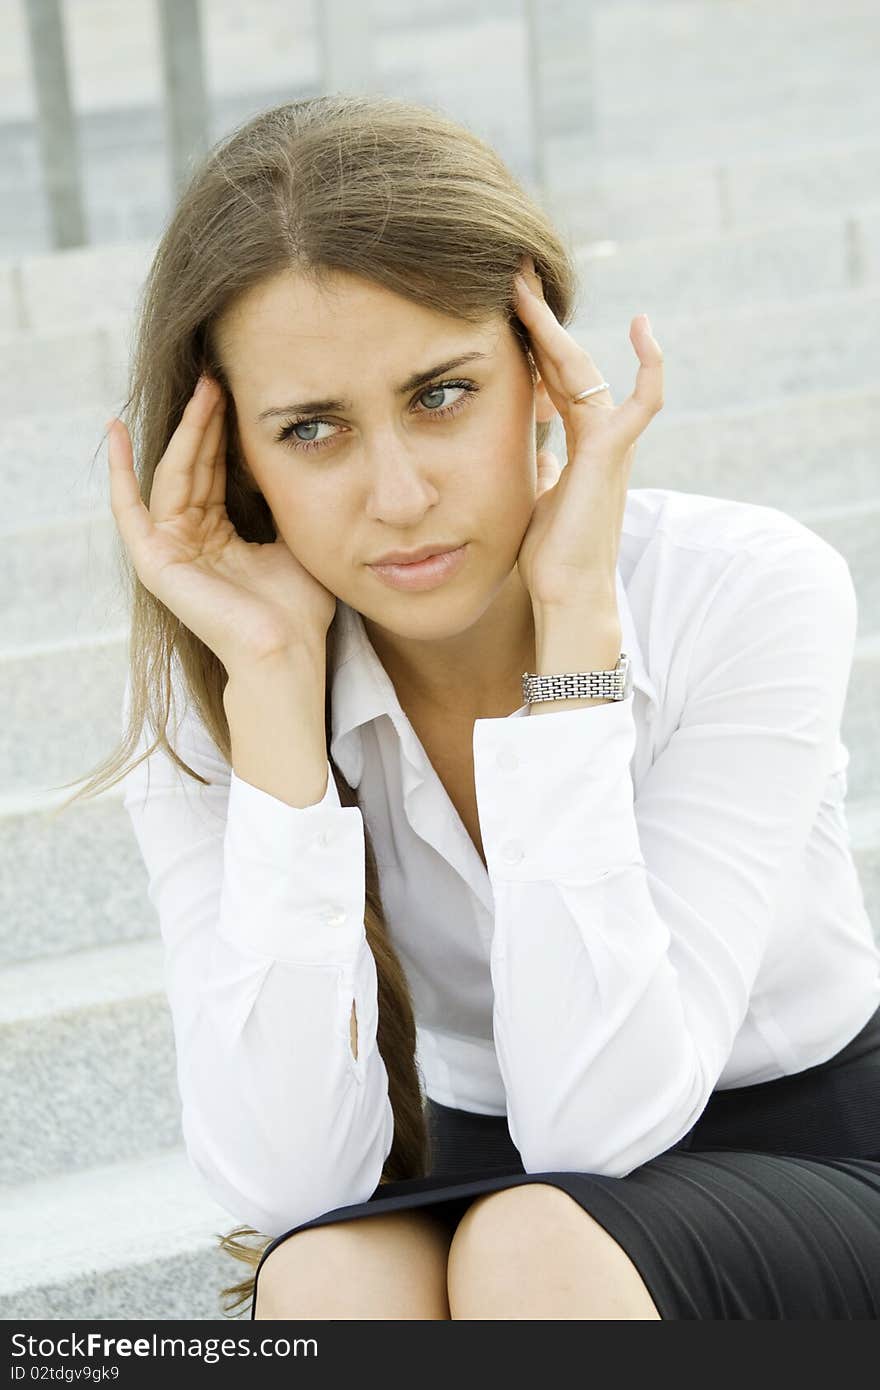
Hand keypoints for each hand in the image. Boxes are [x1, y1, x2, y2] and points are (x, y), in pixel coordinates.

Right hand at [106, 374, 337, 672]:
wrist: (288, 650)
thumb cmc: (299, 610)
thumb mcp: (294, 541)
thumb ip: (282, 505)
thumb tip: (294, 460)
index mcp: (219, 538)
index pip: (214, 472)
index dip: (223, 432)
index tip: (236, 391)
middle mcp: (190, 541)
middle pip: (191, 468)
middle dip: (204, 421)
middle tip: (217, 377)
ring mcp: (169, 551)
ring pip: (171, 476)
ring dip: (184, 432)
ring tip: (202, 390)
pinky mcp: (154, 562)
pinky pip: (130, 508)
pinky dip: (120, 471)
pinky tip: (115, 431)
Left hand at [512, 255, 663, 609]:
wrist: (564, 595)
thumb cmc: (550, 560)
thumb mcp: (534, 500)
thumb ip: (541, 471)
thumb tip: (537, 454)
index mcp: (578, 446)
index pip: (556, 379)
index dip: (536, 342)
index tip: (511, 308)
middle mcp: (598, 438)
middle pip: (569, 363)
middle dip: (541, 319)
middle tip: (514, 276)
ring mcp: (609, 444)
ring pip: (586, 370)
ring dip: (555, 327)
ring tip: (527, 286)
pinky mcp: (613, 454)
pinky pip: (643, 401)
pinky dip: (650, 366)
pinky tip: (645, 329)